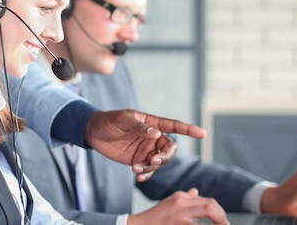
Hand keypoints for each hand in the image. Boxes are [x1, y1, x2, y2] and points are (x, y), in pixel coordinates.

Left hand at [85, 109, 205, 180]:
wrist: (94, 132)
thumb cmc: (109, 121)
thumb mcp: (122, 120)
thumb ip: (139, 126)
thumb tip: (155, 133)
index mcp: (152, 123)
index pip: (174, 126)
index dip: (188, 129)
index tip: (202, 133)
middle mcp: (153, 137)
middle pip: (170, 149)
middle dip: (165, 157)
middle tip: (153, 161)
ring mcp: (146, 150)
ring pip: (159, 162)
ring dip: (151, 168)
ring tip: (136, 169)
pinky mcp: (138, 161)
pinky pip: (148, 171)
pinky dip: (146, 175)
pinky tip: (138, 176)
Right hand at [128, 188, 228, 224]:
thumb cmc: (155, 219)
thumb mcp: (169, 204)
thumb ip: (185, 198)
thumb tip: (197, 192)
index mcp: (180, 197)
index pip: (207, 201)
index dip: (220, 212)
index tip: (224, 221)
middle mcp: (181, 204)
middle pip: (210, 205)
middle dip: (222, 217)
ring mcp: (180, 217)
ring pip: (208, 213)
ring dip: (220, 223)